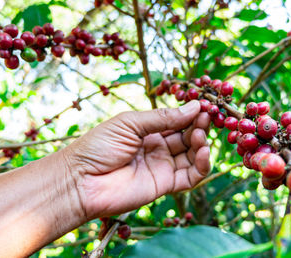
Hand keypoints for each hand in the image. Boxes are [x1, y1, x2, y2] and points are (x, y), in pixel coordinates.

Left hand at [65, 101, 210, 218]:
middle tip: (209, 116)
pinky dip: (202, 165)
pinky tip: (203, 152)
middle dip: (199, 126)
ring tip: (202, 134)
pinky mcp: (165, 185)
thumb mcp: (130, 123)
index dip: (191, 113)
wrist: (81, 181)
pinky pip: (190, 176)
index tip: (205, 104)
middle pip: (187, 136)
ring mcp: (162, 167)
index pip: (177, 120)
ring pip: (192, 155)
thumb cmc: (98, 147)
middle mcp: (158, 148)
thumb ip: (163, 117)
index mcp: (148, 131)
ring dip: (201, 143)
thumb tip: (195, 106)